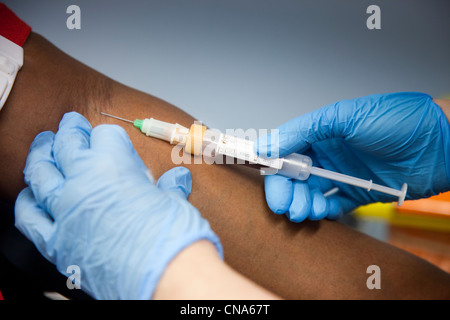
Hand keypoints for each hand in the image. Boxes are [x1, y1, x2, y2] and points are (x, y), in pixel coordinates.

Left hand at [14, 112, 221, 298]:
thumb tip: (177, 179)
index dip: (109, 136)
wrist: (165, 277)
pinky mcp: (57, 242)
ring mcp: (65, 211)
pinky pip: (29, 216)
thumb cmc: (172, 238)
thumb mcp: (174, 202)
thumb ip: (169, 187)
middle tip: (70, 125)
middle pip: (66, 145)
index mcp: (112, 165)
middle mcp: (82, 183)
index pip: (104, 136)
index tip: (109, 138)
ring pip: (40, 173)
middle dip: (69, 131)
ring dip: (40, 156)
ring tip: (43, 148)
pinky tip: (31, 194)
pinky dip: (28, 201)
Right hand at [255, 92, 449, 221]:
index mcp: (322, 132)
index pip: (287, 152)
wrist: (443, 144)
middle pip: (296, 176)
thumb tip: (266, 145)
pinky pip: (334, 205)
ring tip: (305, 211)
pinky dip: (324, 212)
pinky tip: (322, 212)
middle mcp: (330, 154)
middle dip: (286, 192)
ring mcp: (344, 174)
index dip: (275, 168)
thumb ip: (302, 130)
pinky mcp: (359, 193)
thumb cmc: (399, 121)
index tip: (269, 183)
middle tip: (284, 206)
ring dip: (303, 203)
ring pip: (311, 193)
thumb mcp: (344, 117)